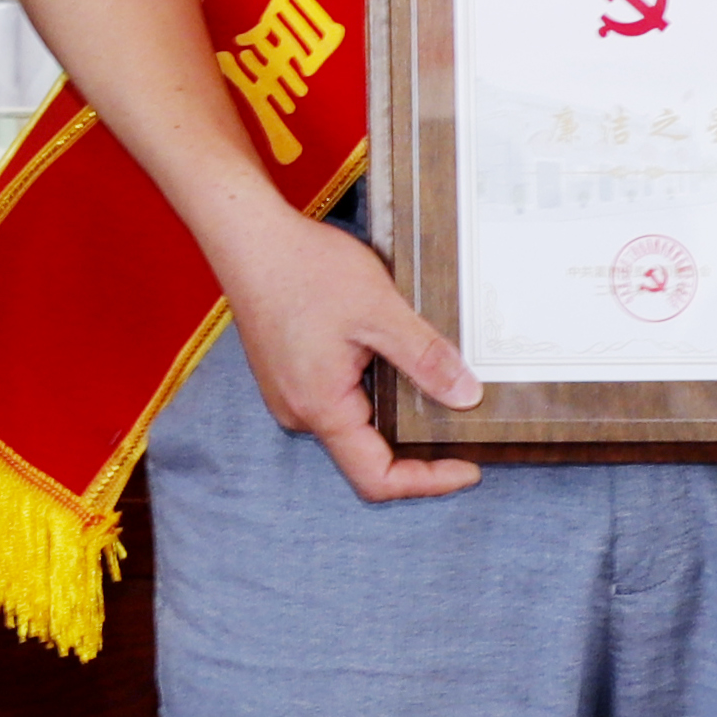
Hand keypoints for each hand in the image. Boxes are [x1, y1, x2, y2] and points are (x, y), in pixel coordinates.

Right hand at [206, 198, 483, 502]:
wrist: (247, 235)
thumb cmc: (303, 268)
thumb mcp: (380, 311)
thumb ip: (425, 359)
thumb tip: (466, 396)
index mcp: (320, 407)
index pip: (377, 478)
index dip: (428, 481)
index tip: (469, 466)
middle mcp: (298, 410)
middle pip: (366, 456)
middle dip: (417, 448)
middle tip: (463, 425)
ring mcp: (288, 393)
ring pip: (352, 426)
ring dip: (393, 415)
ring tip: (431, 383)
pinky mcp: (287, 373)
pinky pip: (336, 401)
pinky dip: (372, 394)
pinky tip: (390, 359)